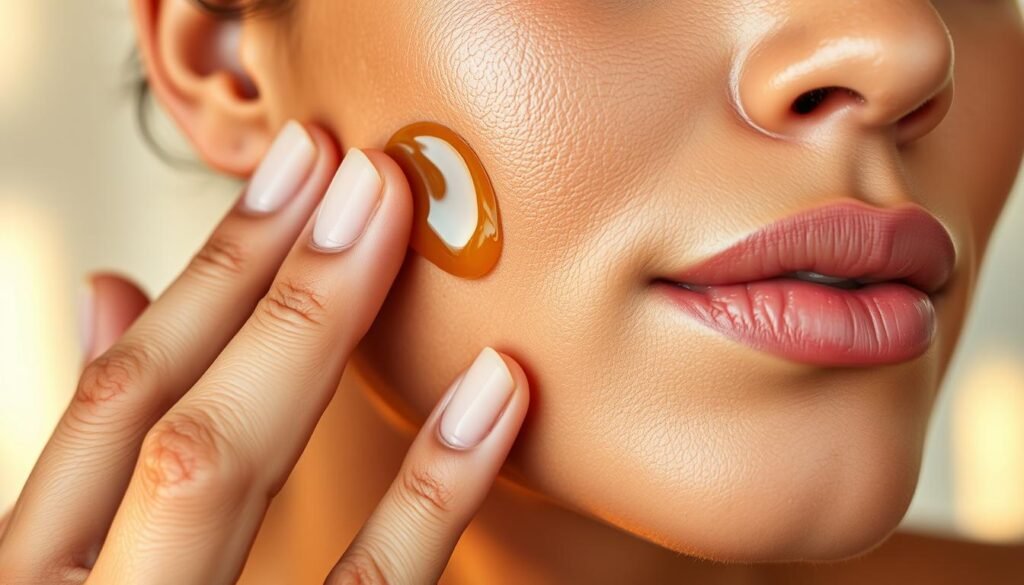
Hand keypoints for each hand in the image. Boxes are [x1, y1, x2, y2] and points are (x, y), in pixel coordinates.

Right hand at [0, 122, 529, 584]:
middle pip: (166, 412)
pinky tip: (494, 392)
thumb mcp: (79, 558)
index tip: (292, 176)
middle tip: (356, 171)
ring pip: (223, 472)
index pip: (115, 398)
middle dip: (258, 279)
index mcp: (44, 572)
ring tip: (391, 223)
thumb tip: (110, 289)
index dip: (206, 277)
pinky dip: (435, 489)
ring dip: (312, 329)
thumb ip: (95, 448)